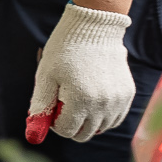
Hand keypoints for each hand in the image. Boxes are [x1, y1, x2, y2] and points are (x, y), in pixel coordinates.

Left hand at [27, 3, 135, 142]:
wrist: (94, 27)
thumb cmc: (65, 50)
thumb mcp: (45, 76)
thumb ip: (41, 106)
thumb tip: (34, 134)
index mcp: (81, 100)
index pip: (66, 131)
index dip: (55, 122)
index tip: (52, 107)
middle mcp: (103, 104)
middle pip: (84, 134)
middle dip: (70, 124)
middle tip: (64, 104)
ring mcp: (118, 100)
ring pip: (101, 129)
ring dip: (87, 121)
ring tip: (79, 98)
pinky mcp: (128, 94)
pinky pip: (115, 118)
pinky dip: (104, 116)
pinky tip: (94, 100)